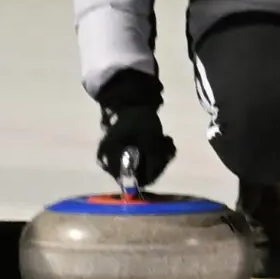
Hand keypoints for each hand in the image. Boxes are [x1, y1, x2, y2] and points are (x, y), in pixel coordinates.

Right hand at [94, 69, 175, 188]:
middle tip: (168, 148)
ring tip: (168, 141)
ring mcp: (118, 153)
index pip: (130, 180)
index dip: (149, 176)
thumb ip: (153, 164)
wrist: (132, 98)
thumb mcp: (151, 143)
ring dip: (159, 155)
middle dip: (157, 162)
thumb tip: (152, 178)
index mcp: (111, 160)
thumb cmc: (138, 121)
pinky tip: (165, 139)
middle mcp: (110, 160)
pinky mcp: (126, 146)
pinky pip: (142, 154)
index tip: (162, 164)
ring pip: (142, 163)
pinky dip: (155, 149)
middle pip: (137, 172)